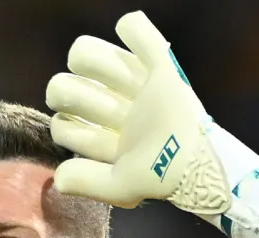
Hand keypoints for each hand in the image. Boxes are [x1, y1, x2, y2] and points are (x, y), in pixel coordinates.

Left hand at [45, 11, 258, 237]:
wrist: (198, 165)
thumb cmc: (161, 177)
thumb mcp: (122, 187)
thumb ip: (87, 183)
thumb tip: (60, 175)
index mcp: (99, 129)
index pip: (62, 123)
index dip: (67, 130)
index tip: (92, 139)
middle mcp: (110, 102)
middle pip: (62, 85)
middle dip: (71, 97)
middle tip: (99, 109)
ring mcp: (132, 83)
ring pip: (83, 53)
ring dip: (91, 63)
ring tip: (115, 82)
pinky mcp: (159, 66)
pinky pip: (136, 30)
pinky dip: (131, 29)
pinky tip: (133, 43)